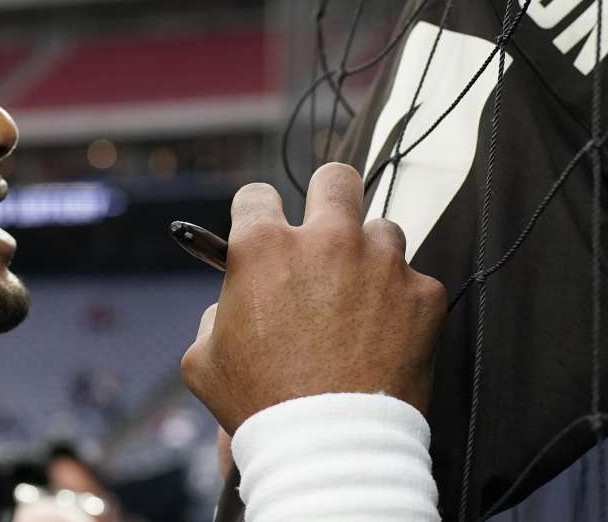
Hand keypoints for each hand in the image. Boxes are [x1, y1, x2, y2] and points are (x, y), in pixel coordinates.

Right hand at [180, 162, 446, 433]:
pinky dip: (401, 302)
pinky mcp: (424, 294)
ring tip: (357, 300)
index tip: (265, 232)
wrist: (329, 446)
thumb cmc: (260, 404)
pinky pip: (414, 281)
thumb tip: (234, 299)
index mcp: (262, 247)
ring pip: (381, 230)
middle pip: (336, 180)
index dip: (256, 216)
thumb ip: (215, 312)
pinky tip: (384, 335)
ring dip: (368, 257)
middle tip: (325, 232)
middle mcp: (325, 241)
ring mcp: (380, 263)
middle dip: (328, 198)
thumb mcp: (203, 357)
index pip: (256, 195)